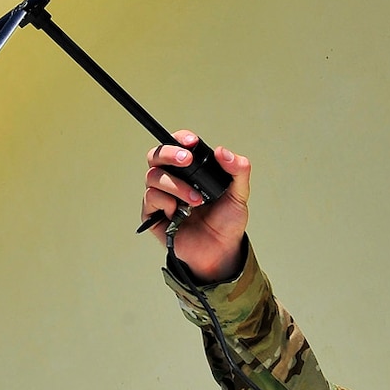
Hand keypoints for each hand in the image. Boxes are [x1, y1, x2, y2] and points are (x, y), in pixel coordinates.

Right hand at [144, 131, 249, 280]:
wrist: (221, 251)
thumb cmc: (226, 223)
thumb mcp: (239, 195)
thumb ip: (238, 171)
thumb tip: (223, 152)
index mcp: (190, 171)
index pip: (177, 146)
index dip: (180, 139)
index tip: (192, 142)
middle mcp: (172, 180)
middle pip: (156, 155)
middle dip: (168, 153)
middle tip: (186, 160)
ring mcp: (161, 196)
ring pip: (153, 176)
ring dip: (176, 185)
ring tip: (197, 200)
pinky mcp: (154, 214)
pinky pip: (151, 198)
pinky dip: (166, 201)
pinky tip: (180, 212)